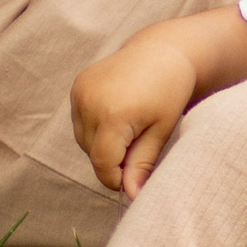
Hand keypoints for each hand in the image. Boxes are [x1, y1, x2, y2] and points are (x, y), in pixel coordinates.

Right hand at [70, 24, 202, 197]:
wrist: (162, 50)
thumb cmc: (169, 91)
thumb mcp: (160, 130)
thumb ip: (141, 164)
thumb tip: (130, 196)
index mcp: (114, 115)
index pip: (103, 164)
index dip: (115, 178)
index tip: (131, 179)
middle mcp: (90, 102)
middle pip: (92, 153)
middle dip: (112, 160)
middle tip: (138, 145)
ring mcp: (80, 92)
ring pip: (83, 139)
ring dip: (102, 144)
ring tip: (130, 127)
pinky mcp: (77, 86)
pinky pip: (80, 121)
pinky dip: (95, 126)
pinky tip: (118, 114)